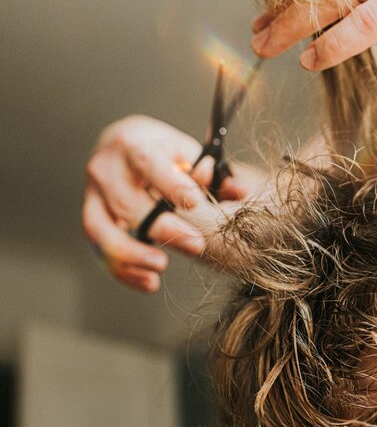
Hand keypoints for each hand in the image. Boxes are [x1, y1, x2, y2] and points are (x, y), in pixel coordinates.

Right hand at [82, 115, 256, 291]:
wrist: (125, 144)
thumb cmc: (164, 151)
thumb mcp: (187, 152)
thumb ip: (210, 172)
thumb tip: (237, 190)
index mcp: (133, 145)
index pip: (147, 163)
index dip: (170, 185)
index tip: (194, 204)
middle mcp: (106, 169)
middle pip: (128, 203)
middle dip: (164, 228)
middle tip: (197, 244)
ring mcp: (93, 196)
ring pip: (101, 230)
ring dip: (131, 254)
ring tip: (161, 266)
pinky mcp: (90, 218)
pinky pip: (99, 249)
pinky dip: (123, 270)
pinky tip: (149, 282)